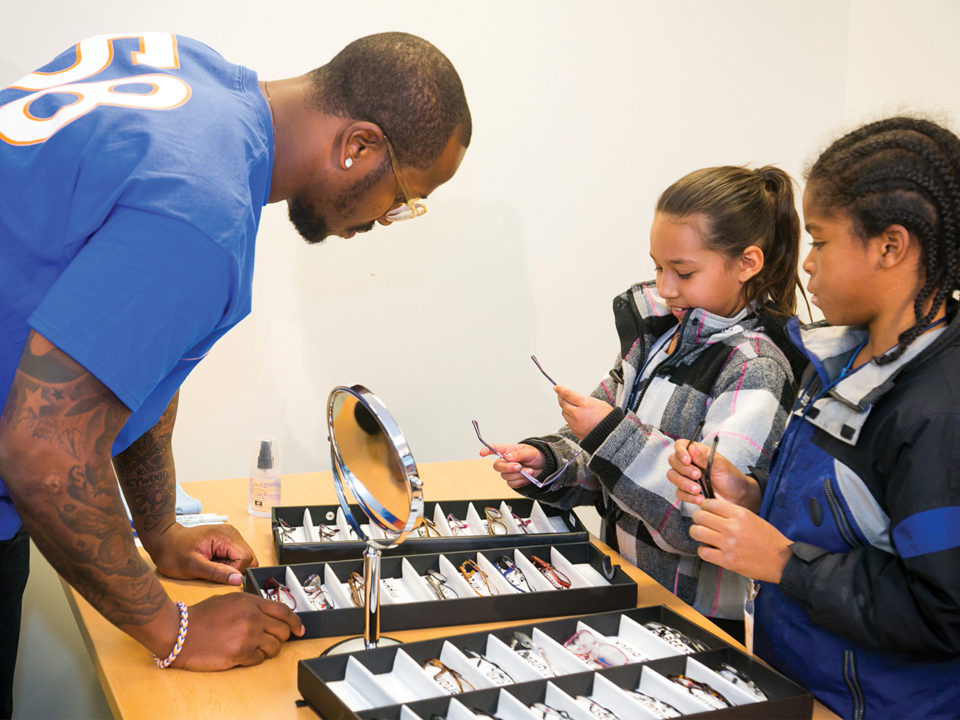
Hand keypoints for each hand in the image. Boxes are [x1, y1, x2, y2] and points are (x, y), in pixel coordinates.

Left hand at [148, 523, 257, 585]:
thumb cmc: (173, 552)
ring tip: (212, 564)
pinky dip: (227, 563)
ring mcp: (230, 535)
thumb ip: (217, 573)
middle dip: (234, 569)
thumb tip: (238, 580)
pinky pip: (236, 556)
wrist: (164, 540)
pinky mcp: (227, 540)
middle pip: (249, 558)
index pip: (246, 558)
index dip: (234, 571)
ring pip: (244, 558)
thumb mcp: (192, 566)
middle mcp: (232, 533)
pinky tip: (213, 561)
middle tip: (213, 569)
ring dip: (231, 566)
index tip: (216, 572)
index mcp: (225, 536)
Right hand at [172, 592, 303, 669]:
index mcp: (250, 602)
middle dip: (281, 637)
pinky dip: (255, 659)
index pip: (284, 611)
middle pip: (283, 630)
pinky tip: (243, 654)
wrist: (180, 633)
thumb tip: (268, 613)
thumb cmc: (200, 617)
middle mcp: (252, 617)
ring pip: (274, 647)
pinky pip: (260, 659)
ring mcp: (247, 636)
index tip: (300, 629)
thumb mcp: (228, 600)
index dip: (295, 621)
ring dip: (267, 650)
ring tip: (253, 648)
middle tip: (273, 640)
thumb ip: (250, 605)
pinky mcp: (240, 654)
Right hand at [479, 442, 545, 488]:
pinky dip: (521, 481)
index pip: (494, 448)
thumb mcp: (529, 451)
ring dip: (519, 475)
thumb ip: (518, 454)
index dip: (487, 450)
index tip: (482, 452)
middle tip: (519, 466)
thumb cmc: (536, 455)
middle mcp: (506, 461)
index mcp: (508, 450)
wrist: (545, 467)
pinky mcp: (513, 481)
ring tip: (529, 470)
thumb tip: (507, 456)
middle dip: (508, 468)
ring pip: (506, 477)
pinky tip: (527, 476)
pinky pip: (512, 484)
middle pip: (497, 466)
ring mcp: (509, 472)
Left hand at [555, 387, 612, 439]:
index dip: (560, 390)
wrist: (611, 434)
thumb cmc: (608, 419)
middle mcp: (578, 414)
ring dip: (565, 408)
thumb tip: (575, 398)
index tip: (556, 388)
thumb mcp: (599, 403)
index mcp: (585, 404)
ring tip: (570, 406)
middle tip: (560, 395)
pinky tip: (575, 416)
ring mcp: (575, 423)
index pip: (567, 394)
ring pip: (564, 412)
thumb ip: (585, 400)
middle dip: (561, 398)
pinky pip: (568, 421)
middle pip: (563, 403)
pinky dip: (569, 417)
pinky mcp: (574, 430)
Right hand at [666, 438, 760, 511]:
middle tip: (697, 476)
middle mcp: (689, 463)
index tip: (687, 460)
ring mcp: (687, 477)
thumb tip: (691, 447)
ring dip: (684, 484)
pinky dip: (688, 496)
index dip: (680, 452)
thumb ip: (705, 457)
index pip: (680, 446)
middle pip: (673, 461)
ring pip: (673, 477)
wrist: (737, 497)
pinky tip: (700, 498)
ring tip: (698, 490)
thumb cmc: (731, 477)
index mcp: (697, 452)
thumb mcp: (720, 465)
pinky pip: (679, 493)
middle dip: (684, 470)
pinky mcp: (687, 491)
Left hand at [689, 498, 792, 583]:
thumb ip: (732, 513)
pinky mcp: (727, 560)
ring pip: (697, 532)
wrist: (781, 561)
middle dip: (698, 519)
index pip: (710, 503)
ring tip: (703, 535)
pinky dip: (703, 550)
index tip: (705, 510)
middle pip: (700, 516)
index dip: (704, 507)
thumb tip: (712, 509)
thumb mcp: (752, 518)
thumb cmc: (768, 540)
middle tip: (701, 523)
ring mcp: (728, 544)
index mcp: (740, 514)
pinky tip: (709, 550)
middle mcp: (732, 527)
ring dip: (697, 533)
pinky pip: (703, 552)